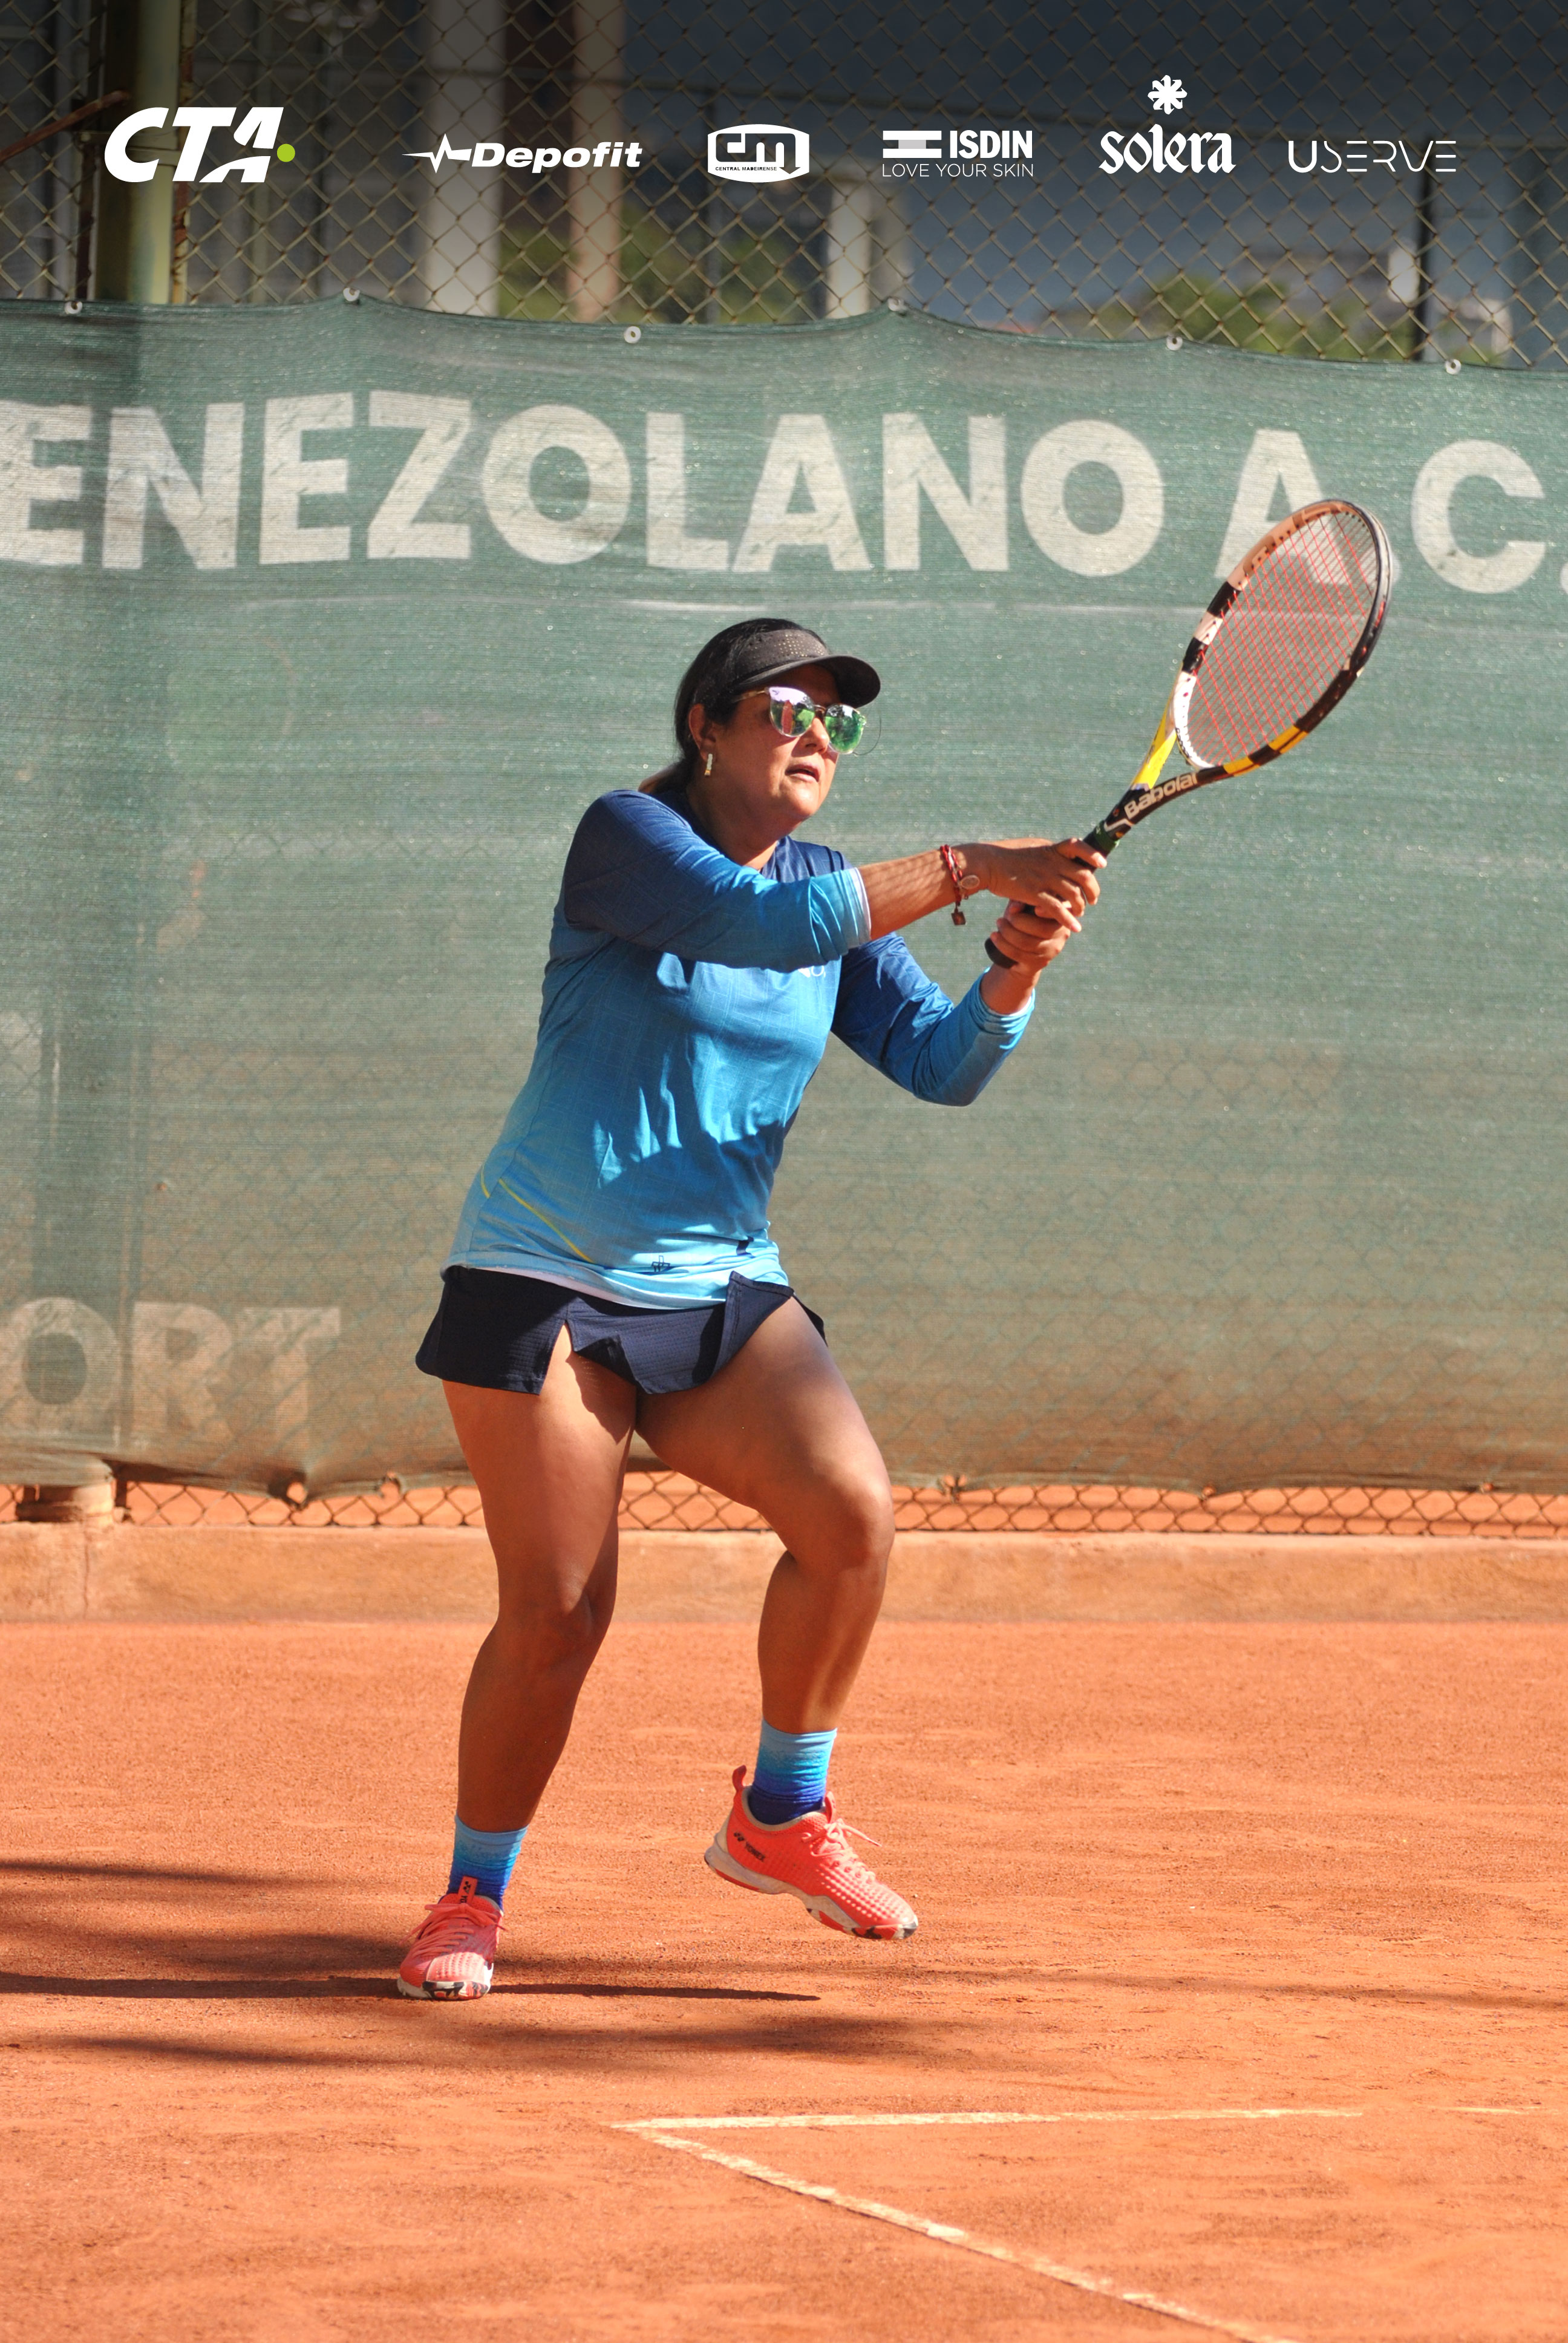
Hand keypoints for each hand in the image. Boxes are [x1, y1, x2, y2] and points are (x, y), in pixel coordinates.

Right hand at [962, 837, 1103, 930]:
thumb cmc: (1006, 856)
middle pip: (1084, 876)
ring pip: (1074, 894)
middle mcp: (1052, 862)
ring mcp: (1045, 878)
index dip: (1093, 855)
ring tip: (1081, 913)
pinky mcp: (1036, 893)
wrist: (987, 863)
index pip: (1078, 847)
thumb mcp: (1032, 848)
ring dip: (1081, 906)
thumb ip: (1048, 853)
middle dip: (1093, 890)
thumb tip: (1059, 856)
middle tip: (1093, 899)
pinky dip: (1069, 919)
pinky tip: (1076, 927)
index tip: (1102, 865)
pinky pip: (1058, 909)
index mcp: (1051, 849)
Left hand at [988, 898, 1078, 973]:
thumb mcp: (1025, 905)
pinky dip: (1002, 944)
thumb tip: (1016, 906)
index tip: (1036, 909)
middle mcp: (1062, 933)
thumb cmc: (1024, 918)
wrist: (1022, 948)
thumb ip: (1023, 900)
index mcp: (1064, 915)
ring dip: (1007, 932)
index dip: (1048, 912)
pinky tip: (994, 936)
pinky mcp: (1040, 962)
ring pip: (1027, 942)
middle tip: (1003, 916)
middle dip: (1017, 921)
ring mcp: (1052, 950)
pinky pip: (1018, 953)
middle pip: (1040, 928)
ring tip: (998, 924)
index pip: (1060, 913)